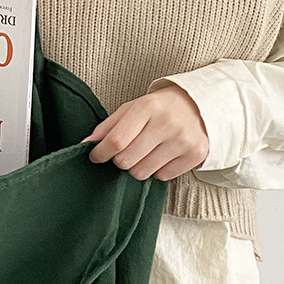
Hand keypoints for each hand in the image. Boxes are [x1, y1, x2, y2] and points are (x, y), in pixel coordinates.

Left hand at [81, 85, 209, 180]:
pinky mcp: (195, 155)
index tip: (95, 156)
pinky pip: (162, 177)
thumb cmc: (157, 109)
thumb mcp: (131, 109)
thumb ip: (107, 127)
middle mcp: (167, 123)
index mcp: (147, 108)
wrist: (198, 106)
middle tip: (127, 150)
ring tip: (145, 152)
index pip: (116, 141)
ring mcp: (183, 140)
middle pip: (126, 161)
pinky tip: (162, 155)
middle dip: (120, 160)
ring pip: (142, 172)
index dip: (100, 153)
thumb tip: (85, 144)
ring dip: (137, 167)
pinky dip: (157, 170)